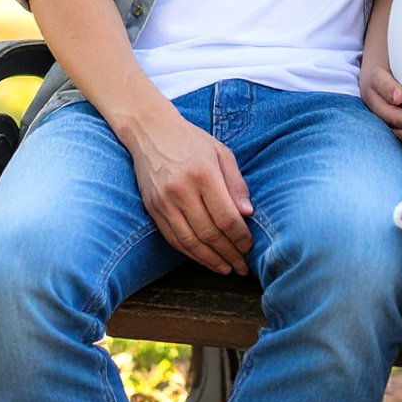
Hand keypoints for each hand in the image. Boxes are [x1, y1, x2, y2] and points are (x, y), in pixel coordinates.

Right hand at [129, 114, 253, 276]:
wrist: (151, 132)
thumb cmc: (192, 141)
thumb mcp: (221, 153)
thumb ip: (236, 183)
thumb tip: (248, 214)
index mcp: (203, 174)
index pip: (225, 216)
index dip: (239, 236)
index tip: (249, 246)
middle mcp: (181, 190)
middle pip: (209, 233)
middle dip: (228, 253)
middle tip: (242, 266)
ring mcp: (164, 202)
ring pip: (190, 241)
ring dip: (210, 260)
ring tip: (226, 269)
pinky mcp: (153, 209)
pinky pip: (173, 239)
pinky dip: (190, 253)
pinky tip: (204, 259)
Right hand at [360, 62, 401, 162]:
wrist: (382, 71)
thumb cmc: (387, 66)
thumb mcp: (382, 71)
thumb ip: (387, 83)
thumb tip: (399, 97)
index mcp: (373, 101)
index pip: (390, 115)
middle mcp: (380, 118)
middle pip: (400, 134)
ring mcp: (389, 128)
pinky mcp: (399, 135)